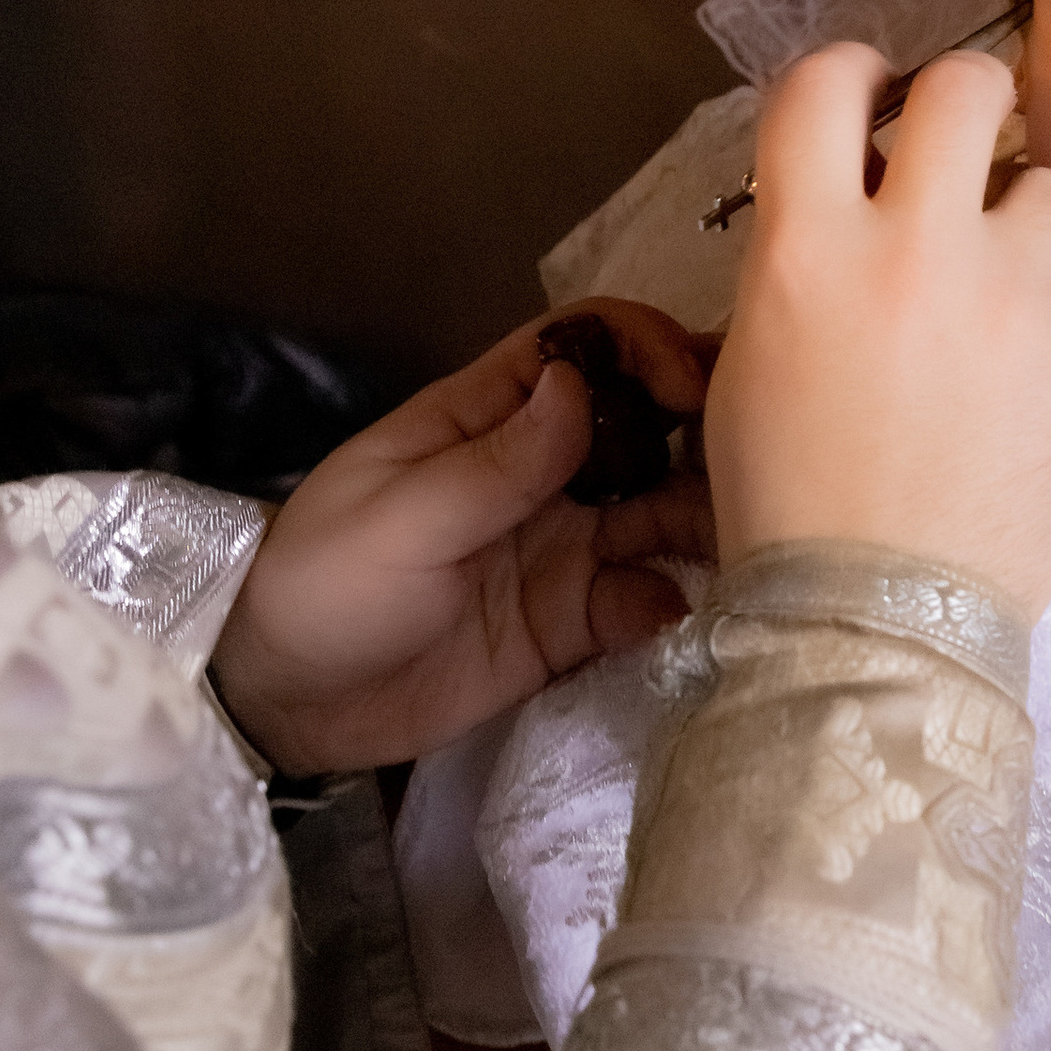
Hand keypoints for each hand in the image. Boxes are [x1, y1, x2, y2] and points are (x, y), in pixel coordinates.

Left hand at [208, 297, 711, 773]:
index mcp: (489, 417)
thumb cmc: (324, 584)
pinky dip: (673, 600)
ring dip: (705, 519)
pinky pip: (642, 598)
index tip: (692, 388)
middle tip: (766, 462)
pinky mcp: (571, 623)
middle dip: (706, 433)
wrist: (284, 704)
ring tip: (746, 540)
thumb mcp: (400, 518)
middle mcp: (542, 471)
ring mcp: (563, 546)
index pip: (586, 346)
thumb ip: (495, 465)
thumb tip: (580, 387)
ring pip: (660, 511)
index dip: (647, 347)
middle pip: (646, 425)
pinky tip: (676, 613)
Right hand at [704, 43, 1050, 618]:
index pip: (823, 81)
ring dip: (1026, 226)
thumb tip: (848, 211)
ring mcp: (1010, 292)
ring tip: (1006, 295)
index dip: (850, 77)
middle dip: (964, 104)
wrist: (879, 619)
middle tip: (960, 152)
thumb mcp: (753, 364)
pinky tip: (1046, 362)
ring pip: (1047, 186)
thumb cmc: (791, 505)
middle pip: (964, 85)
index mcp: (806, 245)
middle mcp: (912, 243)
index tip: (868, 104)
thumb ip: (800, 265)